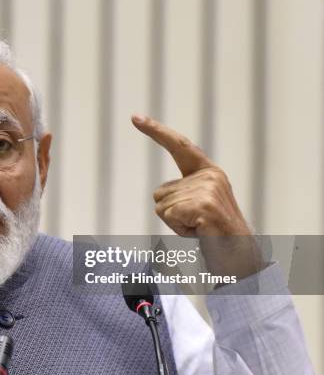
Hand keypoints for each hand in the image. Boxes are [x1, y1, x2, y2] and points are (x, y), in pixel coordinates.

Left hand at [131, 114, 263, 278]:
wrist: (240, 258)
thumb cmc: (214, 235)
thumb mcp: (197, 205)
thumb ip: (183, 192)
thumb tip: (160, 197)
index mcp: (208, 172)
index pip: (179, 146)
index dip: (156, 131)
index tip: (135, 117)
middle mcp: (209, 176)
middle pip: (160, 193)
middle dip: (170, 214)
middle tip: (196, 225)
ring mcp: (207, 190)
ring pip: (162, 207)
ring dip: (175, 224)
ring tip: (199, 229)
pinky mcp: (203, 205)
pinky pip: (168, 216)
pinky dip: (178, 230)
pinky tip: (199, 233)